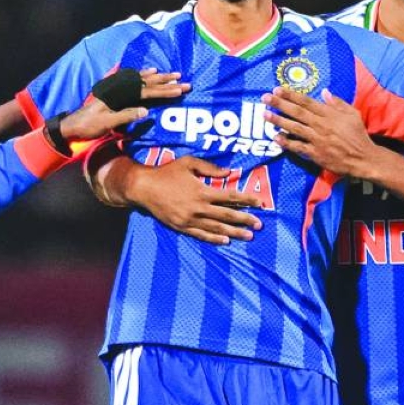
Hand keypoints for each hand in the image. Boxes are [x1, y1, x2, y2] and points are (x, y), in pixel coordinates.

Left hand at [60, 69, 190, 142]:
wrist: (72, 125)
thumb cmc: (88, 125)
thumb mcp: (107, 123)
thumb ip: (126, 116)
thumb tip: (146, 111)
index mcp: (119, 94)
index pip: (147, 91)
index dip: (164, 90)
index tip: (180, 89)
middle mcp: (119, 88)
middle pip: (147, 83)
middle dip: (166, 82)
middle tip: (183, 80)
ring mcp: (117, 89)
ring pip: (142, 80)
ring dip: (158, 77)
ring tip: (172, 75)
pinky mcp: (114, 92)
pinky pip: (133, 80)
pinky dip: (144, 75)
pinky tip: (150, 72)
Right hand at [128, 156, 264, 244]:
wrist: (144, 188)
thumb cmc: (166, 172)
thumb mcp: (189, 163)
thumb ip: (210, 167)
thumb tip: (229, 172)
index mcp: (202, 191)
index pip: (230, 197)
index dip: (247, 200)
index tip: (260, 203)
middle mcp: (198, 207)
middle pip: (228, 215)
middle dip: (245, 220)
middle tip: (260, 225)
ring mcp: (190, 219)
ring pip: (217, 228)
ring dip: (235, 233)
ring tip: (249, 236)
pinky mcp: (181, 227)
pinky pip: (201, 235)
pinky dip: (214, 239)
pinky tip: (226, 241)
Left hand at [263, 87, 378, 176]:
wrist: (363, 158)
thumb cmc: (358, 135)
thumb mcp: (353, 114)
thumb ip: (338, 103)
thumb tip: (324, 92)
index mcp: (330, 114)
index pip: (307, 102)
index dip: (291, 95)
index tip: (277, 89)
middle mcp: (321, 125)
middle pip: (297, 112)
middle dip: (280, 104)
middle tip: (265, 98)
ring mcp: (317, 139)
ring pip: (295, 128)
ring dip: (279, 120)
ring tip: (265, 114)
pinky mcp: (315, 153)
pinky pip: (298, 147)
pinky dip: (286, 142)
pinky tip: (275, 137)